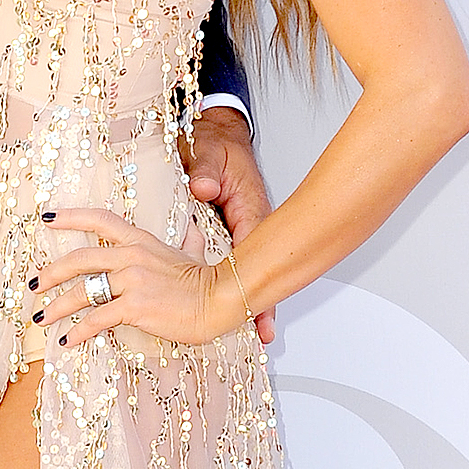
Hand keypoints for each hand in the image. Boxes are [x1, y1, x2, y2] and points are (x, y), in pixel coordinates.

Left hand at [32, 209, 240, 347]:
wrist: (220, 299)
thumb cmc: (207, 280)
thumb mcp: (190, 251)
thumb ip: (185, 239)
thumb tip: (192, 226)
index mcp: (139, 239)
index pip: (99, 219)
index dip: (71, 217)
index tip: (47, 218)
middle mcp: (130, 255)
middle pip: (79, 259)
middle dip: (51, 273)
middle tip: (33, 285)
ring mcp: (131, 280)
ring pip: (82, 292)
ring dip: (56, 306)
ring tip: (41, 318)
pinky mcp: (134, 307)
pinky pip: (97, 319)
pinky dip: (78, 331)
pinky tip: (67, 340)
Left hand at [183, 106, 276, 342]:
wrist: (216, 134)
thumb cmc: (216, 143)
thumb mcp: (210, 151)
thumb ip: (206, 170)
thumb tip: (204, 189)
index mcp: (250, 209)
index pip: (258, 253)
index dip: (262, 285)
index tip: (264, 313)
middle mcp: (249, 224)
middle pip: (259, 270)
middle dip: (262, 302)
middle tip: (263, 334)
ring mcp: (239, 230)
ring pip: (247, 270)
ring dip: (249, 296)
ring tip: (252, 331)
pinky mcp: (226, 231)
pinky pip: (231, 262)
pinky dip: (231, 283)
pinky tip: (226, 305)